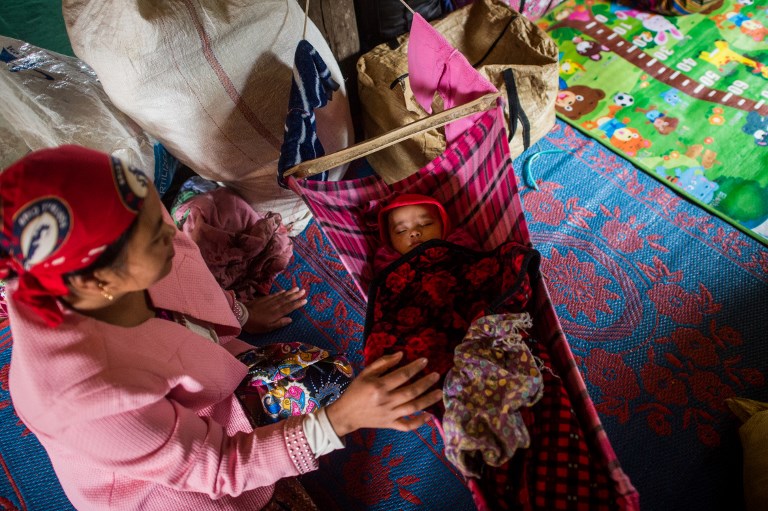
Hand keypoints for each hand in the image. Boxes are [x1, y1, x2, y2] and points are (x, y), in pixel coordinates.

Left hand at [242, 287, 306, 332]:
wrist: (242, 315)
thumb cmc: (255, 325)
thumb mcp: (268, 328)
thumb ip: (279, 323)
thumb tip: (290, 319)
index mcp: (277, 313)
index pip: (290, 307)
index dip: (298, 303)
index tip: (305, 300)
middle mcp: (275, 305)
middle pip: (287, 299)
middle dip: (296, 295)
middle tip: (304, 291)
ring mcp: (269, 301)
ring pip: (282, 295)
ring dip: (290, 292)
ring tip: (297, 288)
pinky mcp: (264, 299)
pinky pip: (275, 294)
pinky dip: (280, 292)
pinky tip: (284, 290)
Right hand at [324, 352, 442, 436]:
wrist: (346, 414)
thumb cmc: (356, 390)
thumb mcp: (365, 373)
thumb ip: (383, 363)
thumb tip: (401, 355)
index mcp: (379, 386)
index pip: (402, 375)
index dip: (415, 367)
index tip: (425, 360)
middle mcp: (386, 401)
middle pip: (411, 391)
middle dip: (426, 382)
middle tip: (436, 375)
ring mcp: (389, 414)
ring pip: (412, 408)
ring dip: (428, 400)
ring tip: (439, 392)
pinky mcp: (390, 425)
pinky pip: (406, 426)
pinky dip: (418, 422)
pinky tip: (429, 416)